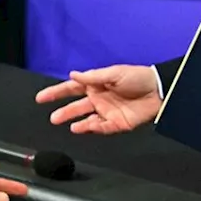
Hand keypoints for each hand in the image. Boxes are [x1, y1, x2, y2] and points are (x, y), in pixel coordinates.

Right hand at [35, 65, 161, 133]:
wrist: (159, 91)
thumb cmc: (139, 77)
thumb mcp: (114, 73)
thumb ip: (93, 76)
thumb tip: (74, 74)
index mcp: (96, 84)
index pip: (72, 88)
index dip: (57, 93)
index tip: (42, 97)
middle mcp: (99, 99)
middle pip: (76, 106)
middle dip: (63, 111)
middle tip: (52, 117)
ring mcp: (107, 112)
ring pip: (86, 119)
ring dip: (75, 121)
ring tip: (65, 123)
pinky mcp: (117, 124)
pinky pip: (101, 128)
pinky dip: (91, 128)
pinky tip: (83, 127)